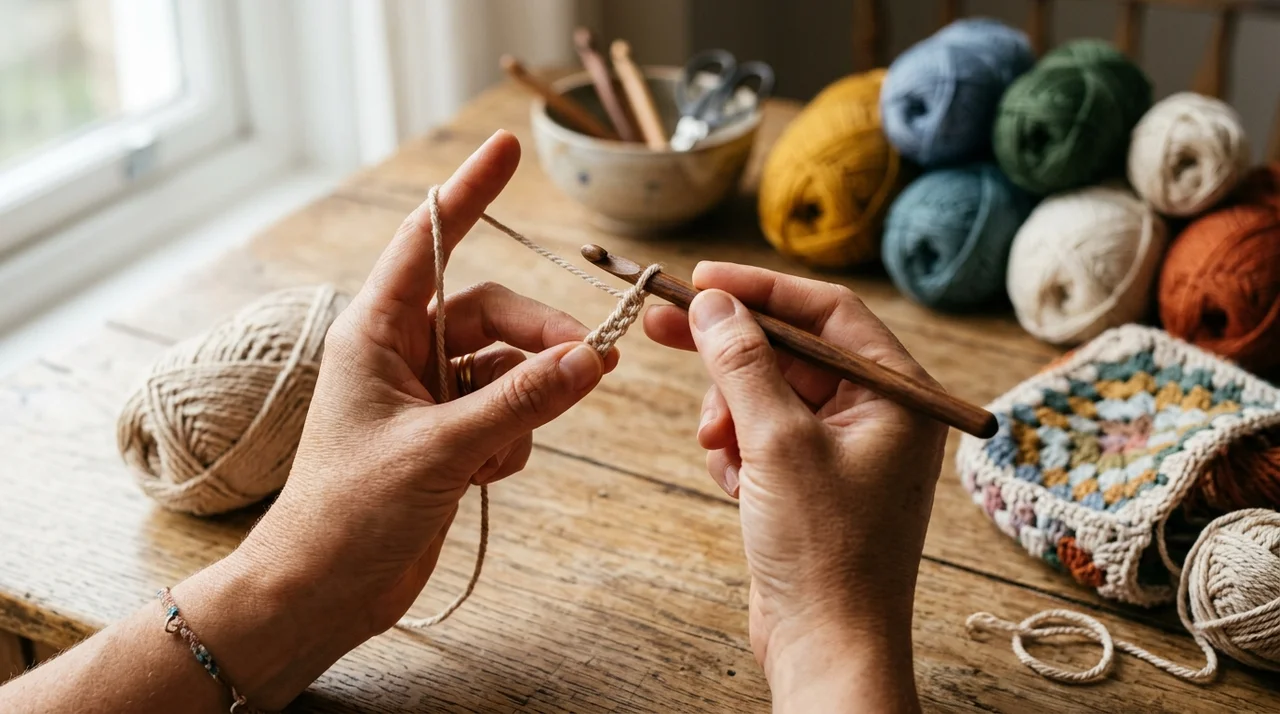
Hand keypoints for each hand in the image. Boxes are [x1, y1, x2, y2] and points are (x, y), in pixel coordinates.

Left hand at [188, 130, 615, 708]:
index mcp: (376, 334)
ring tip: (507, 447)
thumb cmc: (348, 514)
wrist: (323, 592)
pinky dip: (513, 440)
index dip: (469, 191)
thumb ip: (522, 401)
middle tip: (592, 363)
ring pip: (508, 371)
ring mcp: (428, 399)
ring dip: (528, 401)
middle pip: (493, 316)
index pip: (428, 242)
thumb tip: (593, 360)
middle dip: (540, 338)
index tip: (507, 145)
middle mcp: (403, 356)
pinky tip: (484, 477)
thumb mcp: (441, 450)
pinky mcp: (447, 440)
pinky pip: (507, 416)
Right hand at [644, 263, 946, 711]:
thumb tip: (712, 302)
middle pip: (790, 350)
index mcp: (898, 395)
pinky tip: (733, 485)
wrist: (827, 648)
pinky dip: (737, 450)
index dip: (761, 288)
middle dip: (728, 351)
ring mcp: (844, 448)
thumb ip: (742, 362)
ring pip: (767, 394)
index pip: (828, 311)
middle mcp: (878, 414)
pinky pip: (762, 436)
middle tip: (659, 327)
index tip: (699, 278)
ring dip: (730, 413)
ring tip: (718, 449)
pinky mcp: (812, 480)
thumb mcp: (776, 443)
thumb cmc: (824, 552)